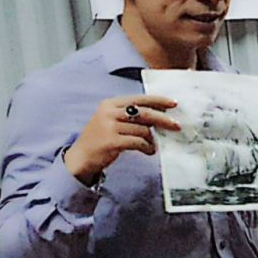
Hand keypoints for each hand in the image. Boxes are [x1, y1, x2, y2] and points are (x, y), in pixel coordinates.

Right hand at [63, 95, 180, 184]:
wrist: (80, 157)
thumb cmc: (101, 139)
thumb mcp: (112, 121)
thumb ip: (131, 116)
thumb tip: (159, 115)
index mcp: (110, 104)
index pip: (139, 99)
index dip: (158, 100)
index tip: (174, 104)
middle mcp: (109, 113)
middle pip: (144, 113)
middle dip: (163, 119)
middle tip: (176, 126)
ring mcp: (109, 127)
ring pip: (143, 129)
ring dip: (152, 139)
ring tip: (152, 146)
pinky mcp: (112, 141)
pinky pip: (138, 142)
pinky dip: (147, 147)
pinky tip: (148, 151)